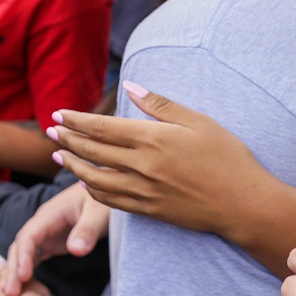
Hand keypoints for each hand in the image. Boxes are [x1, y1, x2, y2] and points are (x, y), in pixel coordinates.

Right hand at [0, 181, 107, 295]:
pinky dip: (27, 270)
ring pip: (24, 254)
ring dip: (17, 273)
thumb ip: (87, 230)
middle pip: (20, 248)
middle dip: (13, 270)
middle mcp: (42, 225)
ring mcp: (46, 234)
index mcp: (49, 215)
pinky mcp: (53, 242)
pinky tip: (25, 287)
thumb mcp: (99, 212)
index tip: (23, 277)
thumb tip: (76, 250)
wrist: (106, 190)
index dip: (23, 257)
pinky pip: (34, 257)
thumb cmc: (102, 199)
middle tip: (9, 295)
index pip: (28, 237)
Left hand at [49, 84, 269, 235]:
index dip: (76, 120)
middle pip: (92, 151)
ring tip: (58, 155)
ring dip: (72, 165)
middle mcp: (142, 165)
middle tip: (51, 129)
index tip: (59, 113)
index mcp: (153, 138)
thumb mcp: (198, 122)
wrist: (245, 204)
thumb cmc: (228, 157)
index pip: (101, 127)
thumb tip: (129, 85)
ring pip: (94, 178)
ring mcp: (144, 191)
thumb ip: (160, 104)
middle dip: (67, 139)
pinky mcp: (149, 210)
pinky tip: (85, 182)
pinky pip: (110, 201)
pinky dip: (92, 189)